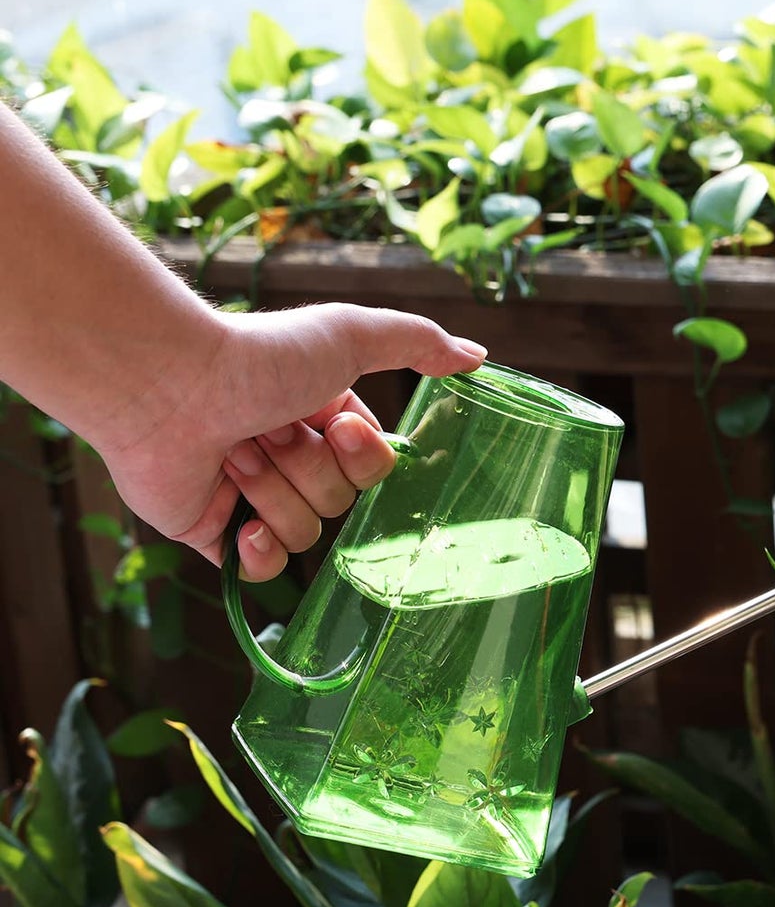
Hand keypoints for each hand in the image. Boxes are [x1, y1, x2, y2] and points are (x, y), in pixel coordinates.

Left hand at [94, 304, 486, 580]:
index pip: (375, 468)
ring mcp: (252, 497)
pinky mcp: (214, 531)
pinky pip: (263, 569)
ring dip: (272, 493)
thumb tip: (478, 357)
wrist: (165, 386)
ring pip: (304, 532)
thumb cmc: (256, 355)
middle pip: (341, 502)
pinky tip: (242, 524)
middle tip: (265, 431)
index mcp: (320, 419)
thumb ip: (416, 342)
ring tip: (233, 453)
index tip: (331, 427)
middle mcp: (289, 457)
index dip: (360, 457)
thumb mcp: (349, 336)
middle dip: (306, 470)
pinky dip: (257, 552)